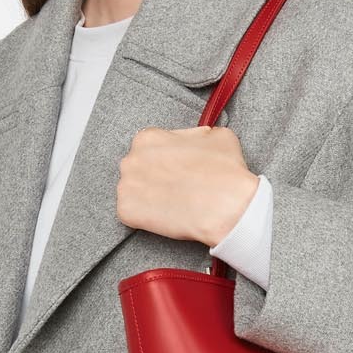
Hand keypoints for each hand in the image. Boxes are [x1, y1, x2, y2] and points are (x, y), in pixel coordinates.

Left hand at [117, 124, 258, 246]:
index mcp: (148, 138)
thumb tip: (198, 137)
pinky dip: (144, 218)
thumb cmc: (225, 172)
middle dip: (153, 179)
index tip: (175, 171)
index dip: (164, 161)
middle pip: (137, 170)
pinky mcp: (125, 212)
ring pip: (133, 193)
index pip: (149, 148)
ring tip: (172, 204)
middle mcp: (131, 159)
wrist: (226, 207)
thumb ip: (198, 134)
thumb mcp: (219, 136)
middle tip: (175, 189)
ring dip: (148, 198)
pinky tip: (165, 217)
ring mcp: (125, 187)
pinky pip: (130, 214)